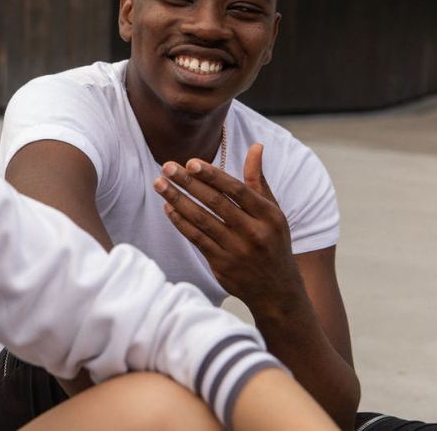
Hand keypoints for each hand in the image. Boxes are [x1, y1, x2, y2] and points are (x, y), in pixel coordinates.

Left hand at [153, 143, 304, 311]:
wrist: (276, 291)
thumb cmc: (272, 242)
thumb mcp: (273, 212)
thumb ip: (258, 180)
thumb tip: (255, 146)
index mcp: (269, 215)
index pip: (236, 190)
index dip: (212, 175)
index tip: (191, 162)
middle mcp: (254, 232)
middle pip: (215, 203)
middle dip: (188, 183)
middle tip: (167, 167)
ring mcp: (237, 250)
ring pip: (202, 220)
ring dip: (178, 200)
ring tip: (160, 184)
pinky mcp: (222, 265)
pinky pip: (196, 239)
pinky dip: (180, 222)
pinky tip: (167, 207)